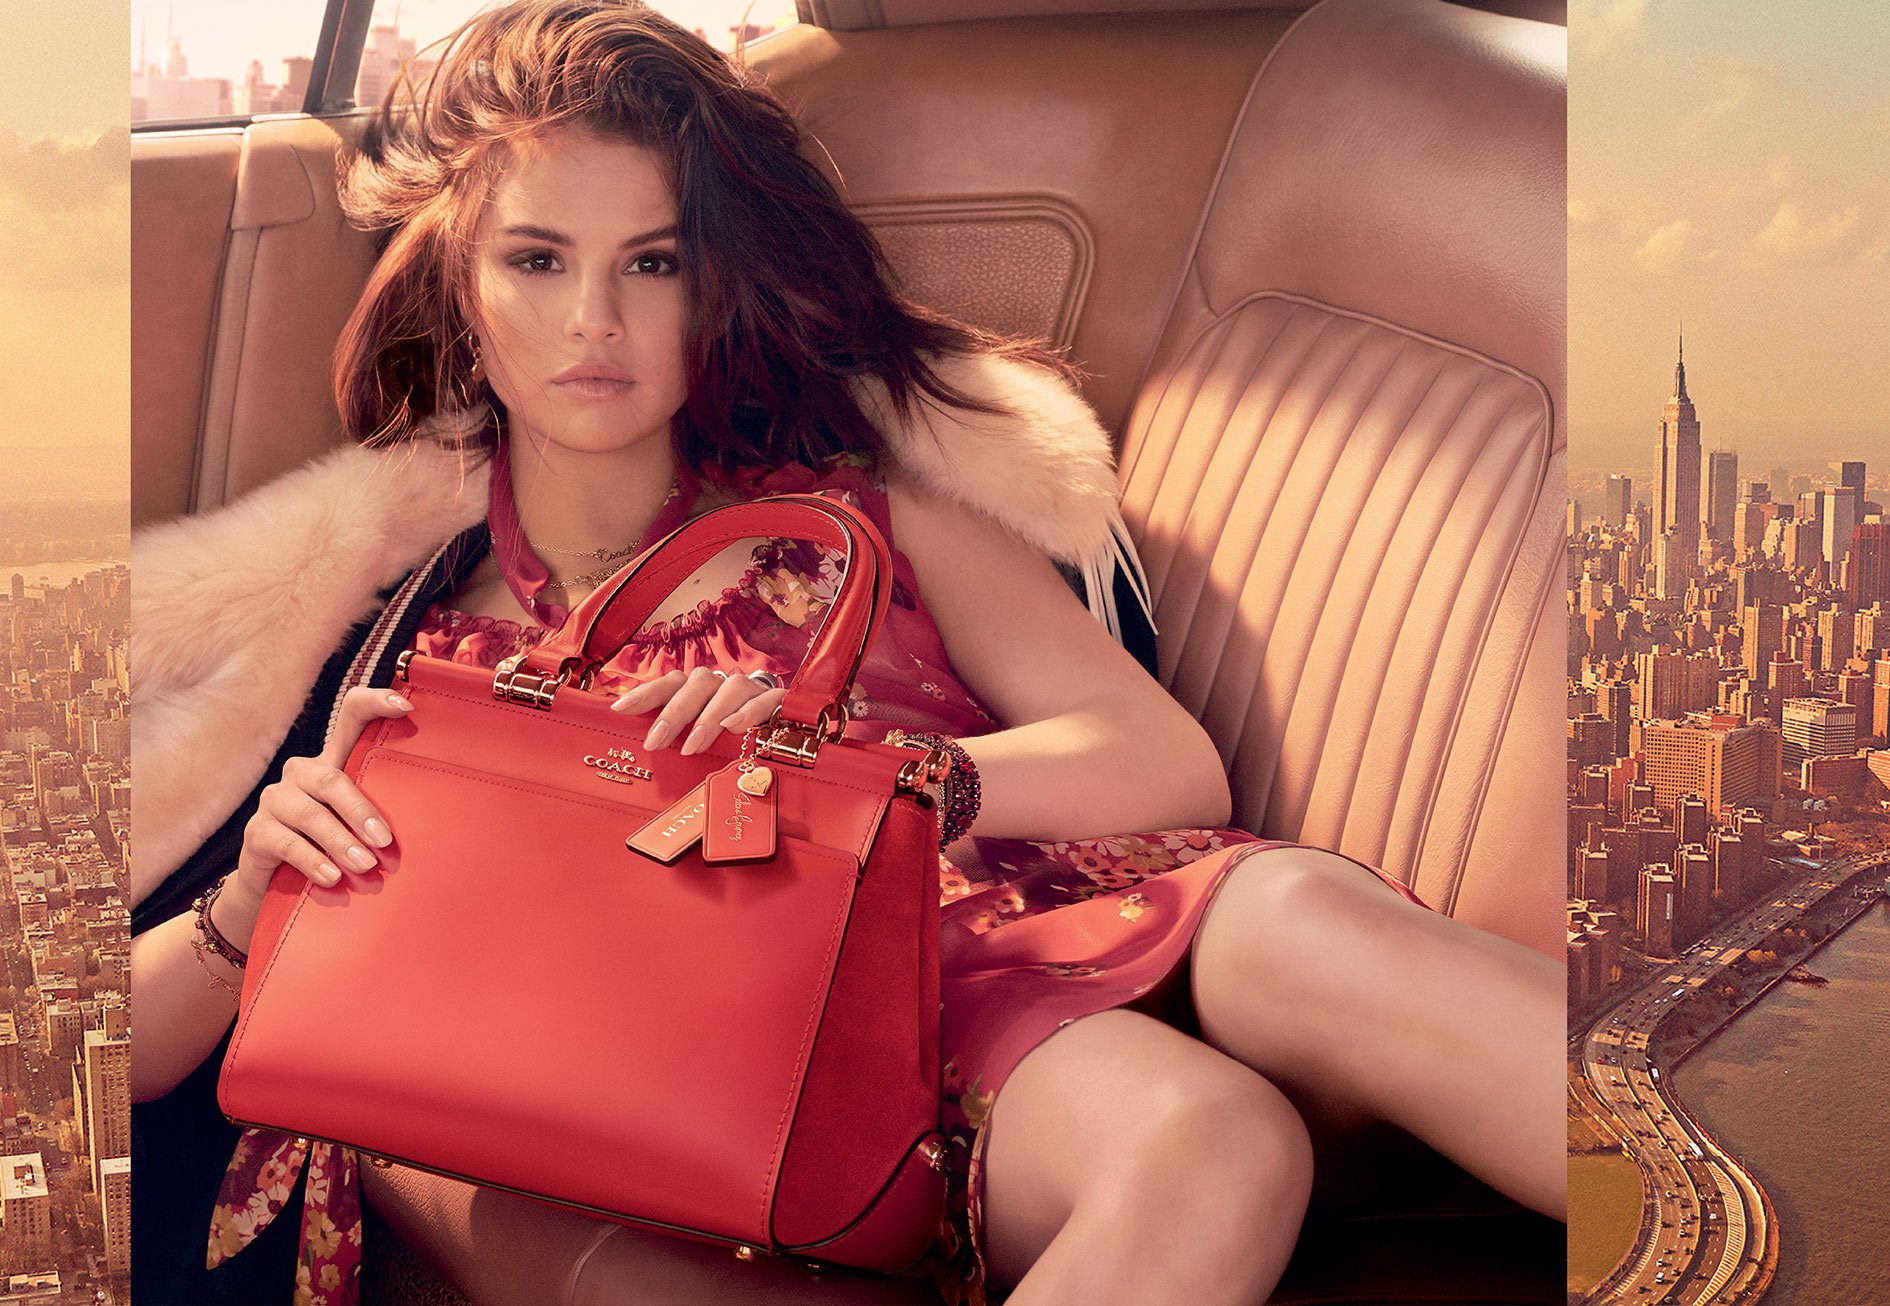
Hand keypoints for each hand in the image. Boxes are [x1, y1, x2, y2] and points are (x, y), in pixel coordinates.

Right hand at [233, 686, 414, 903]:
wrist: (278, 884)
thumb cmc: (333, 848)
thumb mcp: (359, 825)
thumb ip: (385, 813)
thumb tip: (436, 821)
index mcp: (332, 762)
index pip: (350, 717)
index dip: (375, 703)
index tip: (407, 706)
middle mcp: (302, 773)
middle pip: (331, 779)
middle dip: (361, 812)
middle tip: (385, 842)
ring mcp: (275, 800)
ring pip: (311, 815)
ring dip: (340, 842)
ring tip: (365, 865)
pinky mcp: (256, 832)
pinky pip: (288, 844)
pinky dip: (313, 862)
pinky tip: (332, 877)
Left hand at [609, 667, 785, 755]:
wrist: (785, 733)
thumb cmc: (731, 741)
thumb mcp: (699, 741)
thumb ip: (675, 741)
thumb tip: (640, 752)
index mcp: (699, 690)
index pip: (669, 684)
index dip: (645, 694)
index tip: (620, 709)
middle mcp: (722, 684)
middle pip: (695, 685)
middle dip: (673, 713)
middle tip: (655, 742)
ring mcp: (751, 691)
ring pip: (729, 690)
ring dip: (707, 717)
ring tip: (692, 746)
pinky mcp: (779, 702)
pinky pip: (765, 700)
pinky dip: (749, 712)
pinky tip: (735, 728)